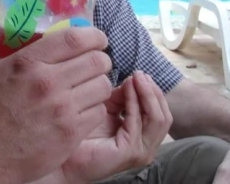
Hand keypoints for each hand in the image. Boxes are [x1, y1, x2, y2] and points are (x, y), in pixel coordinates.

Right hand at [0, 28, 112, 183]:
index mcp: (27, 62)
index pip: (76, 38)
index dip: (94, 35)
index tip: (97, 38)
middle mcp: (48, 83)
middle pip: (97, 61)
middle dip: (100, 59)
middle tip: (94, 63)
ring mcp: (62, 109)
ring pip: (102, 86)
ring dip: (98, 84)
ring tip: (88, 86)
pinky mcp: (70, 133)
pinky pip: (99, 112)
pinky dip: (95, 108)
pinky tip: (82, 108)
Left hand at [57, 71, 172, 182]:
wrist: (66, 155)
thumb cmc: (84, 132)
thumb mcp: (107, 108)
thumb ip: (122, 96)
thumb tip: (133, 79)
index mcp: (143, 136)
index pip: (160, 112)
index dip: (152, 92)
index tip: (140, 73)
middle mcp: (146, 146)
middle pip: (163, 115)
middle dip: (153, 92)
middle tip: (140, 74)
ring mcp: (141, 151)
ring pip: (158, 119)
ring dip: (147, 95)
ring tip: (137, 78)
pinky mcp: (130, 152)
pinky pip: (138, 122)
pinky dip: (134, 103)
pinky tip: (127, 89)